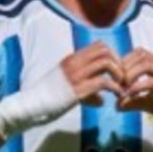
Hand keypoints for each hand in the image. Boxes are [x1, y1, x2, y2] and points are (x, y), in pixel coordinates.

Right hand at [0, 43, 125, 138]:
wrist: (30, 105)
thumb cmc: (47, 98)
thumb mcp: (66, 85)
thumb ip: (84, 87)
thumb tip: (101, 99)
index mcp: (71, 59)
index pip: (98, 46)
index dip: (113, 55)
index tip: (116, 70)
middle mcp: (74, 63)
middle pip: (105, 50)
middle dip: (118, 62)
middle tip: (122, 77)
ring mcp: (75, 76)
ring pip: (106, 63)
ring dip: (118, 74)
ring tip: (120, 86)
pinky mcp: (77, 90)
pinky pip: (103, 82)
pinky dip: (115, 88)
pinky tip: (116, 96)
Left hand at [117, 48, 152, 134]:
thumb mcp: (152, 104)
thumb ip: (135, 101)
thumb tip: (116, 104)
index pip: (141, 53)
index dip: (125, 62)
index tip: (116, 78)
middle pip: (141, 54)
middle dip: (124, 66)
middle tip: (115, 83)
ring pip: (145, 64)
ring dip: (129, 75)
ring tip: (121, 89)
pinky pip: (150, 83)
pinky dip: (135, 88)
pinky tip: (128, 98)